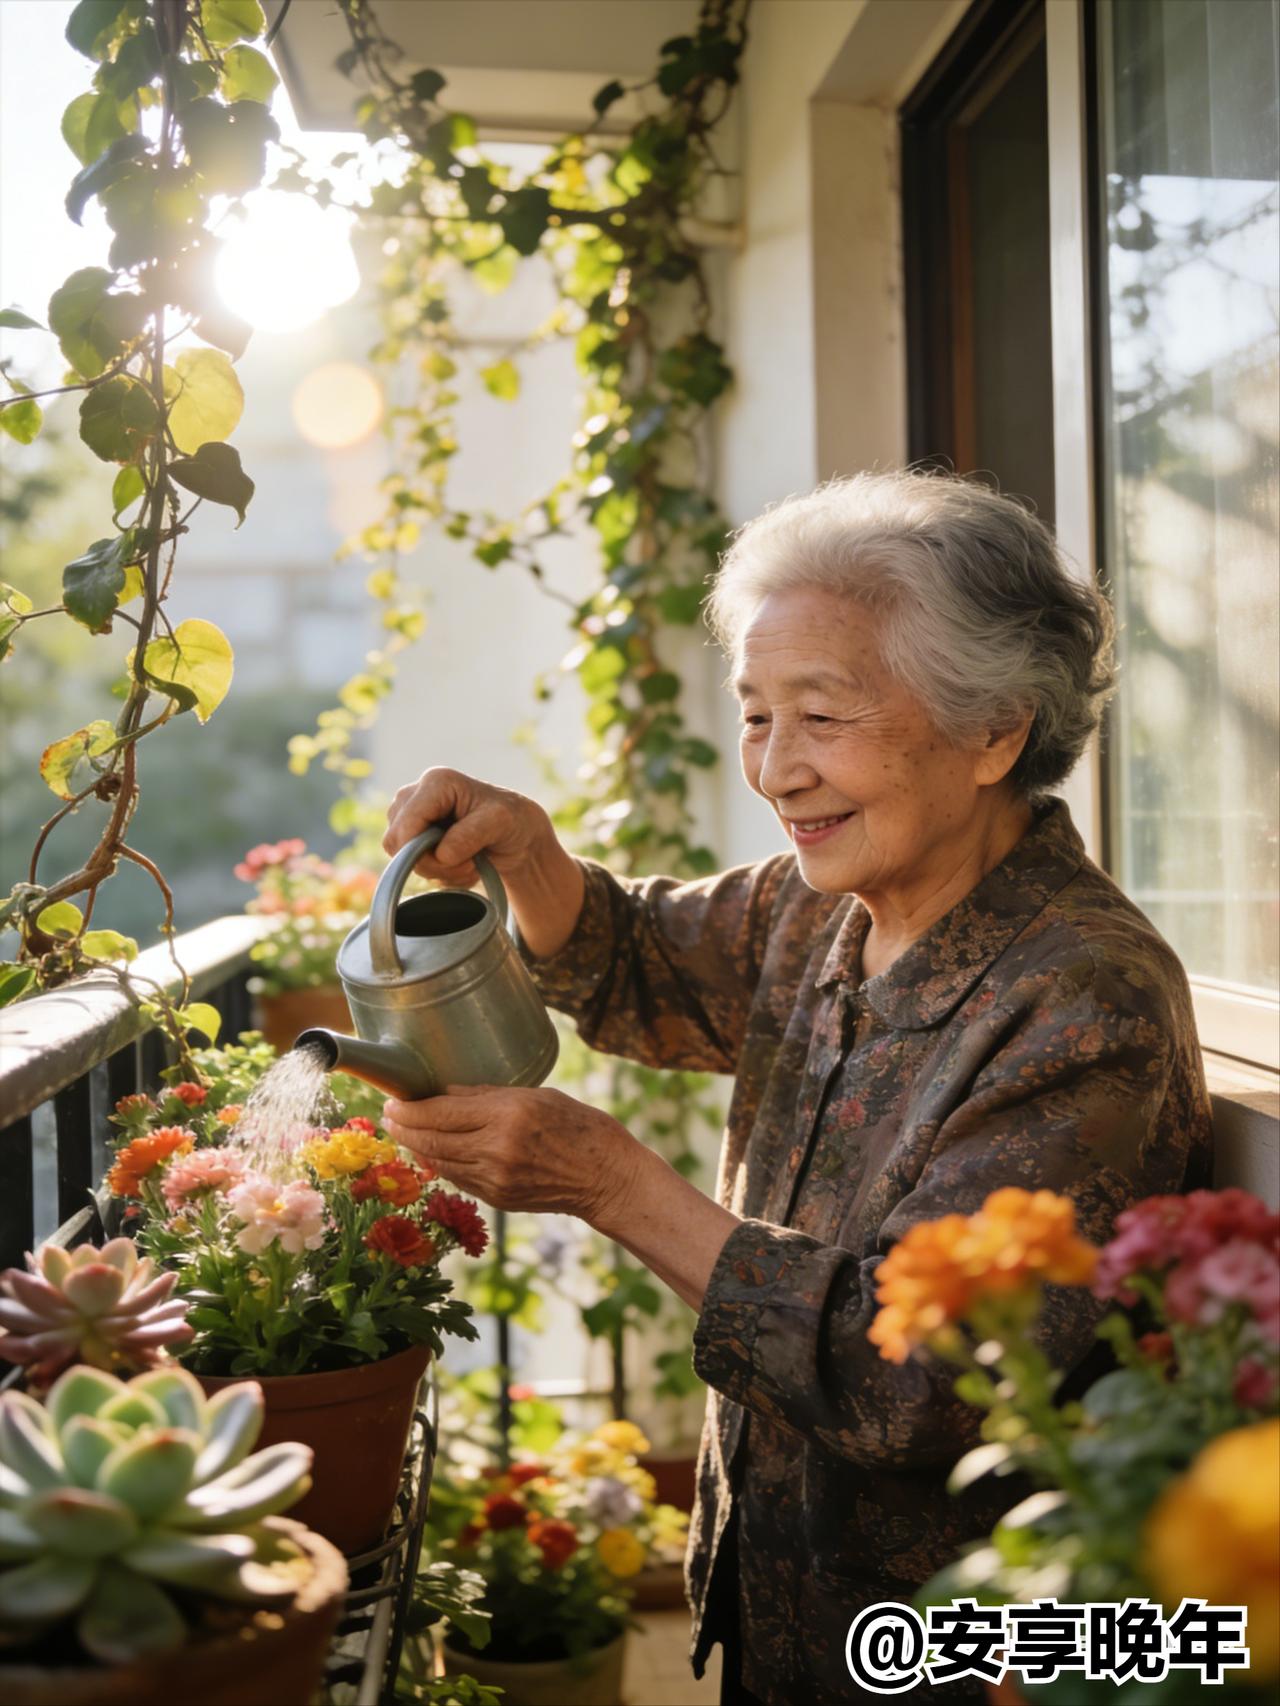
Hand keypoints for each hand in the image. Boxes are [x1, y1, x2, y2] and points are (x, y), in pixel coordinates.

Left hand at [381, 1084, 641, 1224]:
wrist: (607, 1178)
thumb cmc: (581, 1127)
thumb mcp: (538, 1096)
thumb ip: (488, 1096)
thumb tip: (446, 1092)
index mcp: (508, 1115)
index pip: (441, 1112)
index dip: (410, 1108)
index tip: (392, 1100)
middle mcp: (496, 1148)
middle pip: (432, 1138)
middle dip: (404, 1127)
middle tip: (390, 1115)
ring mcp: (495, 1178)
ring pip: (440, 1161)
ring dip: (417, 1146)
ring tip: (405, 1132)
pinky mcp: (498, 1199)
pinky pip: (458, 1178)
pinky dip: (441, 1163)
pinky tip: (434, 1152)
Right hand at [384, 767, 553, 890]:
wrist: (517, 833)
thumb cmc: (511, 819)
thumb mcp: (499, 822)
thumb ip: (469, 835)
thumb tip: (441, 854)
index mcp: (435, 783)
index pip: (405, 825)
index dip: (421, 851)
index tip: (457, 860)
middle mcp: (415, 795)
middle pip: (397, 842)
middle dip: (432, 863)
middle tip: (468, 864)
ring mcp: (410, 816)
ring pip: (401, 857)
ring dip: (438, 870)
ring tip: (468, 863)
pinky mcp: (412, 836)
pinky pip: (411, 865)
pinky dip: (438, 873)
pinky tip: (460, 865)